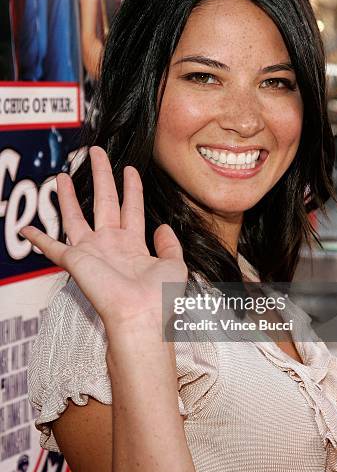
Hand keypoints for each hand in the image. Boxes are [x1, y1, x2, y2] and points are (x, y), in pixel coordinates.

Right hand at [21, 146, 187, 330]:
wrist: (141, 317)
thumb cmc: (159, 298)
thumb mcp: (175, 265)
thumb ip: (170, 244)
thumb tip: (163, 227)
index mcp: (135, 245)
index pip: (132, 208)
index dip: (131, 188)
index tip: (130, 169)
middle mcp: (111, 245)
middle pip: (104, 202)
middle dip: (101, 176)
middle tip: (96, 154)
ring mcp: (92, 252)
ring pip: (76, 216)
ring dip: (68, 196)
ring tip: (62, 175)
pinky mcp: (76, 261)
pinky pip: (52, 248)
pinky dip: (38, 239)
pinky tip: (26, 228)